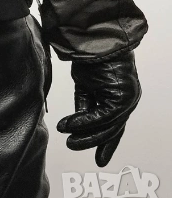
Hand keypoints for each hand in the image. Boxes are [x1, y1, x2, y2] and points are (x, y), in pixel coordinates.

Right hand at [56, 50, 140, 166]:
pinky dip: (85, 122)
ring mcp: (128, 99)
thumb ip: (86, 105)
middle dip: (95, 143)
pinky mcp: (122, 97)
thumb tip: (77, 126)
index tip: (99, 159)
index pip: (114, 124)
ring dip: (86, 135)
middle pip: (112, 129)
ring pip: (108, 126)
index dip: (105, 142)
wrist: (95, 38)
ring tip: (69, 141)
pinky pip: (103, 116)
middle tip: (75, 148)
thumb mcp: (85, 85)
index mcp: (121, 96)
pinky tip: (71, 127)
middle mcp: (128, 100)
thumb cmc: (90, 56)